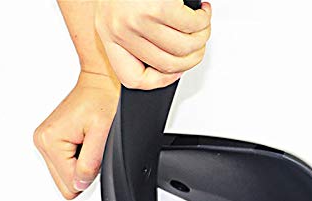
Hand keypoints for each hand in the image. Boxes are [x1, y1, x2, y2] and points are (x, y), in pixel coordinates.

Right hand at [34, 71, 119, 199]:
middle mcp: (42, 141)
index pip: (71, 185)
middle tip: (93, 147)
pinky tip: (85, 141)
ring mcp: (45, 141)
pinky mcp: (52, 140)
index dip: (91, 174)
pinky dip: (79, 158)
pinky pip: (67, 165)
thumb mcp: (103, 134)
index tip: (96, 152)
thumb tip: (80, 184)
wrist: (102, 82)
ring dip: (81, 164)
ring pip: (66, 176)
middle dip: (84, 171)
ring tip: (90, 141)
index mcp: (50, 141)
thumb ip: (90, 164)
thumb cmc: (104, 100)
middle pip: (65, 184)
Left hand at [96, 0, 211, 89]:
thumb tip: (169, 63)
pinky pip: (191, 27)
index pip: (132, 78)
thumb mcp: (123, 13)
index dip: (159, 81)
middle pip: (167, 66)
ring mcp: (137, 19)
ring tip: (201, 26)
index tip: (173, 72)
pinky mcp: (157, 6)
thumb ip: (138, 39)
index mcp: (109, 35)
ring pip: (183, 49)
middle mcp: (119, 29)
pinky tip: (201, 12)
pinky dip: (203, 21)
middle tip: (197, 44)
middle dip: (191, 57)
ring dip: (201, 39)